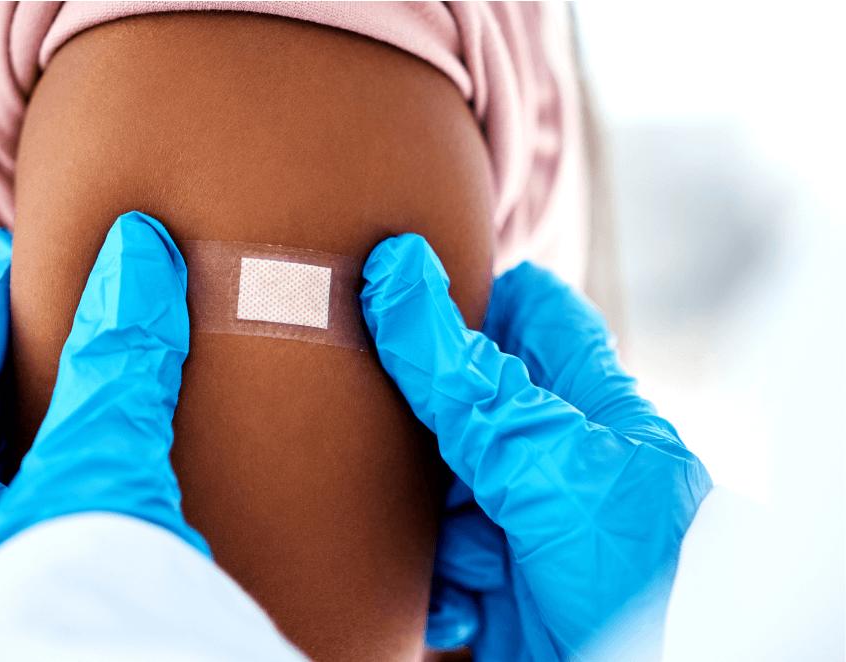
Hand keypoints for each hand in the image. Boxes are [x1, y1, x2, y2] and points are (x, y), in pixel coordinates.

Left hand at [0, 212, 208, 660]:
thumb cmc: (59, 621)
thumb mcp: (91, 479)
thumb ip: (115, 366)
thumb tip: (142, 254)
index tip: (12, 255)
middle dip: (8, 365)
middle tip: (53, 307)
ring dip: (34, 425)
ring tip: (77, 377)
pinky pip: (15, 521)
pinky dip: (51, 479)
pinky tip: (90, 463)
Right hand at [361, 234, 712, 657]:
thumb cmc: (636, 560)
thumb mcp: (541, 453)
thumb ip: (462, 377)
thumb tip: (396, 271)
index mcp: (581, 400)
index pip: (533, 313)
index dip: (477, 293)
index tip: (407, 290)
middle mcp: (550, 455)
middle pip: (466, 407)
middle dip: (420, 423)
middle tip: (380, 426)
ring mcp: (524, 523)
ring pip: (441, 494)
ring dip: (428, 526)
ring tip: (461, 554)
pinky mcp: (503, 589)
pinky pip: (442, 571)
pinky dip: (440, 590)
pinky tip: (461, 608)